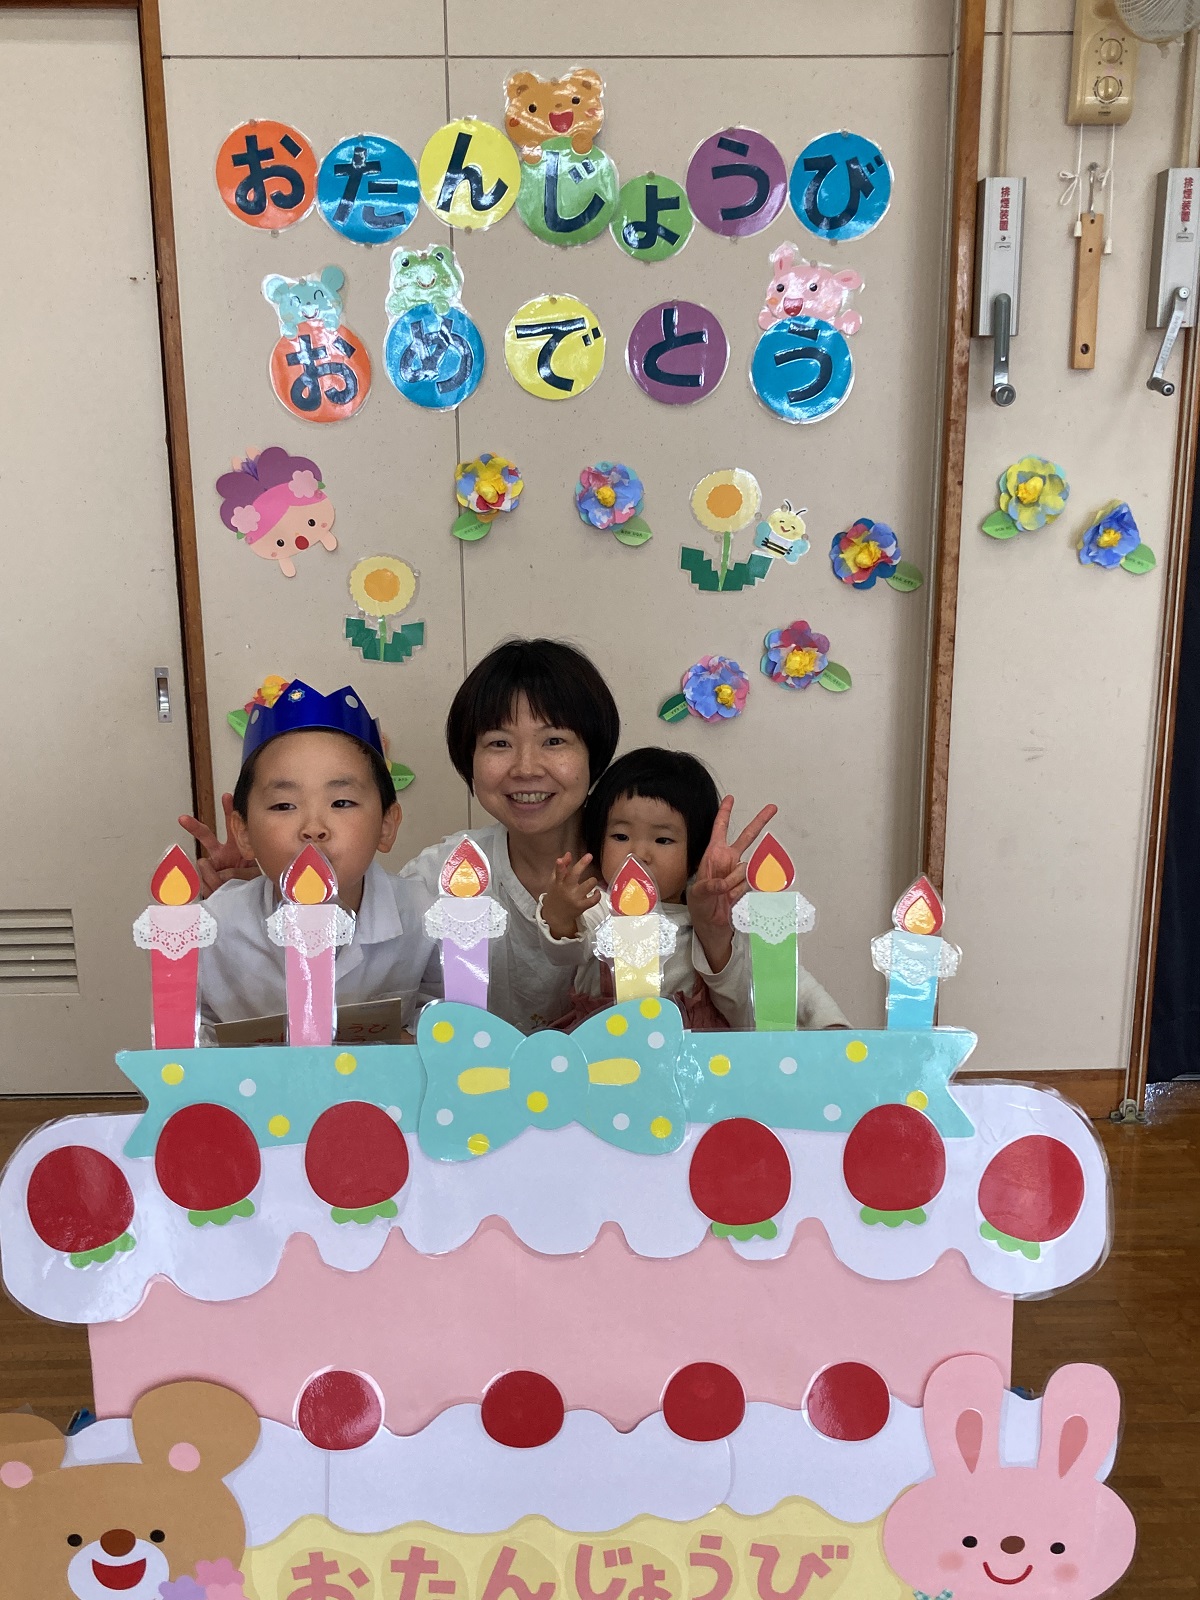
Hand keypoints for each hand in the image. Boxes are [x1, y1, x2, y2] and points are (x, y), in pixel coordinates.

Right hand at [178, 793, 259, 896]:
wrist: (247, 899)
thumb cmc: (253, 881)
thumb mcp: (253, 875)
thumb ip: (238, 873)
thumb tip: (217, 873)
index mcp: (238, 846)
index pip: (233, 826)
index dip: (230, 811)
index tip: (227, 796)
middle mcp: (223, 854)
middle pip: (206, 837)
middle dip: (195, 827)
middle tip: (183, 819)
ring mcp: (213, 867)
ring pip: (203, 866)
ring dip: (213, 878)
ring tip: (224, 885)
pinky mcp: (207, 880)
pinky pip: (203, 882)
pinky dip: (211, 889)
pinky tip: (218, 891)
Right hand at [541, 852, 600, 939]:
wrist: (556, 916)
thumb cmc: (557, 895)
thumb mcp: (555, 881)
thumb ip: (561, 867)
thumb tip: (568, 854)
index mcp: (558, 883)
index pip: (558, 873)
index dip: (559, 866)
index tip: (559, 860)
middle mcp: (566, 890)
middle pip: (574, 875)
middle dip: (582, 864)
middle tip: (589, 855)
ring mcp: (574, 898)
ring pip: (588, 885)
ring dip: (593, 880)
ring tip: (592, 881)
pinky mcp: (582, 906)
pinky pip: (594, 899)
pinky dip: (598, 894)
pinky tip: (597, 891)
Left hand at [688, 797, 778, 967]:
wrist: (713, 927)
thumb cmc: (700, 908)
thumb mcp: (698, 896)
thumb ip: (709, 887)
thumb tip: (724, 882)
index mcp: (713, 857)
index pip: (719, 830)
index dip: (724, 814)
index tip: (730, 798)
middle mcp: (728, 861)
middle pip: (746, 838)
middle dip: (759, 822)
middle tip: (772, 808)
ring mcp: (740, 873)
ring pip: (748, 869)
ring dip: (736, 884)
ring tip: (726, 896)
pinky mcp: (749, 885)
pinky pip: (753, 884)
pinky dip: (744, 892)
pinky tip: (734, 900)